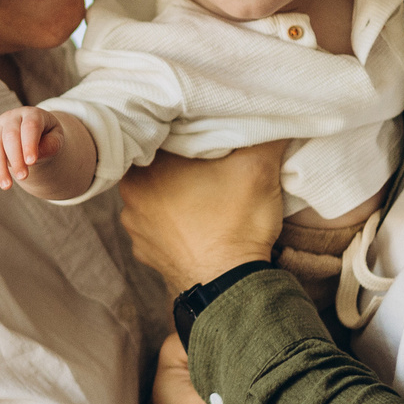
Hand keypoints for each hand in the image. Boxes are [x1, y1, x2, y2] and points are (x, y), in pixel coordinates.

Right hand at [0, 105, 64, 191]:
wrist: (32, 133)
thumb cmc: (47, 136)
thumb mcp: (55, 139)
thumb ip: (51, 145)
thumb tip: (35, 155)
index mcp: (31, 114)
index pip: (29, 127)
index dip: (29, 144)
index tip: (31, 162)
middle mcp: (11, 117)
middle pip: (9, 136)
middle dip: (15, 158)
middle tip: (23, 177)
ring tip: (7, 186)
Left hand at [117, 142, 284, 290]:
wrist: (230, 289)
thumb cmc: (237, 223)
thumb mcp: (258, 166)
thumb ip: (262, 132)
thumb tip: (273, 114)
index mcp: (145, 168)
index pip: (161, 132)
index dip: (186, 127)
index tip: (207, 130)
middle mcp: (129, 197)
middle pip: (157, 164)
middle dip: (182, 161)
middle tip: (211, 160)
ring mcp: (135, 229)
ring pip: (156, 196)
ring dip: (177, 193)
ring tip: (207, 194)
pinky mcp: (147, 254)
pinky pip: (160, 227)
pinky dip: (177, 223)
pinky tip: (200, 222)